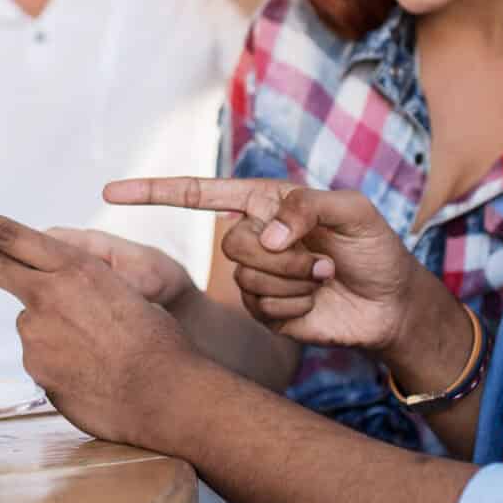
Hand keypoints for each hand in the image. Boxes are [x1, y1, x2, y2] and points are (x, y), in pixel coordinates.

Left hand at [0, 197, 208, 451]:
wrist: (168, 394)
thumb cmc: (155, 339)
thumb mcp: (121, 289)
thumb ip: (80, 281)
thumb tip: (56, 285)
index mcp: (73, 266)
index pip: (5, 233)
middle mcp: (45, 296)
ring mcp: (35, 336)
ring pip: (28, 322)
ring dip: (49, 331)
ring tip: (96, 350)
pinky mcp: (35, 372)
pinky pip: (41, 359)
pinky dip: (60, 364)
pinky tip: (92, 374)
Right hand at [104, 176, 433, 364]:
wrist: (391, 304)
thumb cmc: (376, 248)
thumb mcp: (353, 212)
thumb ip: (306, 207)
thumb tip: (265, 233)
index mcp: (264, 201)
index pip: (199, 193)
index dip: (154, 192)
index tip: (111, 192)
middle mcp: (254, 235)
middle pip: (231, 244)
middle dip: (281, 255)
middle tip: (322, 258)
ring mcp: (256, 275)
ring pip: (246, 278)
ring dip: (294, 280)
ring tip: (323, 275)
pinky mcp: (266, 311)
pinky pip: (261, 307)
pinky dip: (295, 304)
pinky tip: (315, 299)